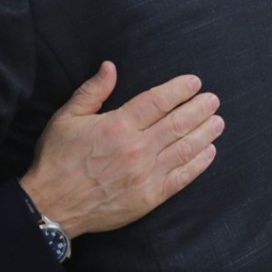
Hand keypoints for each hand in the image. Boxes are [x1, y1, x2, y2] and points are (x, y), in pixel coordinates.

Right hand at [19, 62, 222, 237]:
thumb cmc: (57, 159)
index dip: (178, 90)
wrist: (53, 204)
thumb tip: (110, 66)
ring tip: (218, 122)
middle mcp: (136, 148)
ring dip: (204, 133)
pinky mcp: (150, 197)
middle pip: (177, 123)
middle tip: (213, 100)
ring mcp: (145, 174)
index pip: (157, 101)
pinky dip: (199, 164)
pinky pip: (181, 177)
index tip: (194, 83)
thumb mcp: (67, 117)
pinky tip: (209, 152)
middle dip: (199, 109)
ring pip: (184, 148)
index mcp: (117, 126)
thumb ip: (92, 91)